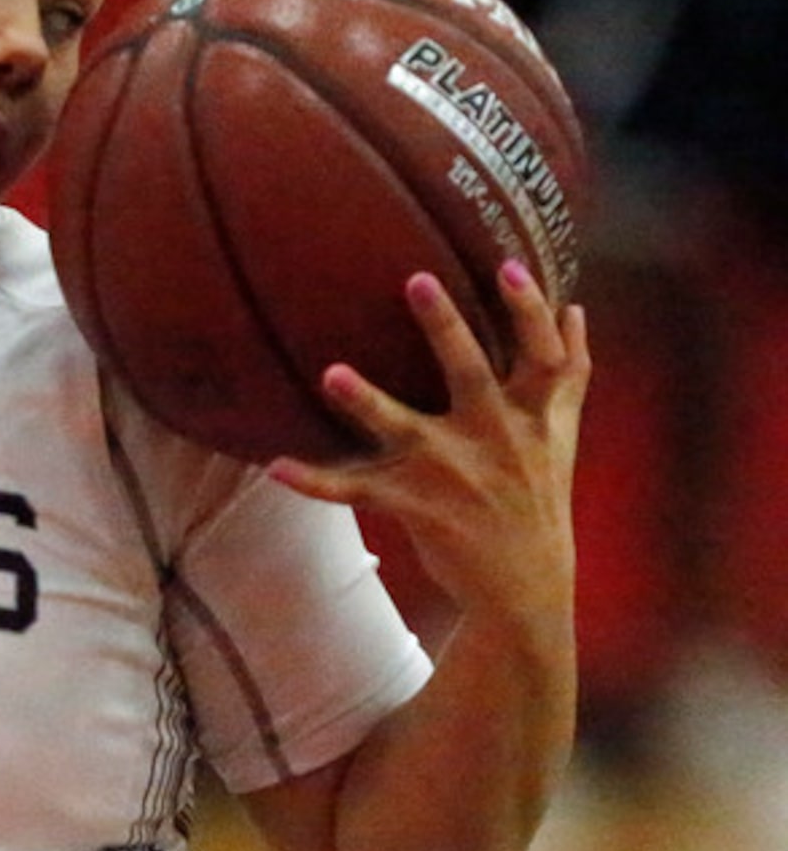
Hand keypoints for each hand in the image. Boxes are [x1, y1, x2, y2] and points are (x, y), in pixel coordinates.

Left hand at [268, 260, 590, 625]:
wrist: (525, 586)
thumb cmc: (538, 498)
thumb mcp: (563, 435)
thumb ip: (568, 372)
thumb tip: (575, 309)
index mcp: (533, 416)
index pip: (541, 353)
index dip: (528, 308)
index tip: (505, 265)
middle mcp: (494, 436)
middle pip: (470, 373)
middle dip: (445, 328)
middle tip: (417, 280)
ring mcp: (451, 472)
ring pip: (404, 429)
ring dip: (367, 401)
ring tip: (331, 373)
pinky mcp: (414, 505)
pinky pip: (355, 490)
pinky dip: (314, 480)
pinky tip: (275, 466)